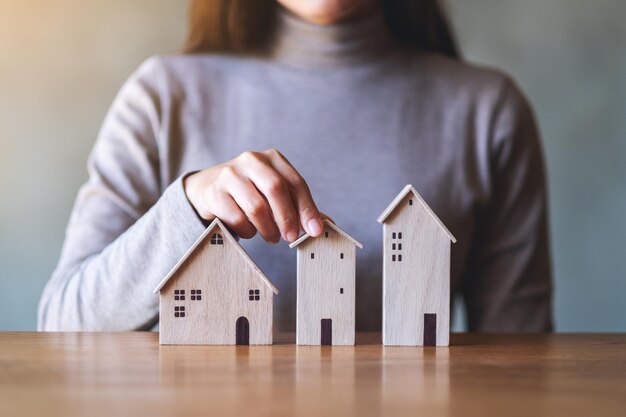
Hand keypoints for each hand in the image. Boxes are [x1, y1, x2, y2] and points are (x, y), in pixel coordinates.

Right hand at [183, 149, 323, 242]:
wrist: (207, 188)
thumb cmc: (250, 193)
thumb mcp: (274, 193)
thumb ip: (298, 206)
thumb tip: (326, 225)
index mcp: (273, 159)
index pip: (296, 183)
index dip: (307, 209)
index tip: (315, 231)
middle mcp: (251, 160)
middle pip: (276, 189)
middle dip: (287, 218)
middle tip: (290, 238)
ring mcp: (230, 174)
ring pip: (256, 207)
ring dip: (267, 229)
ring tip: (271, 237)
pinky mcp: (214, 192)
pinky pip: (236, 218)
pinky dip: (247, 230)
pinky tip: (249, 231)